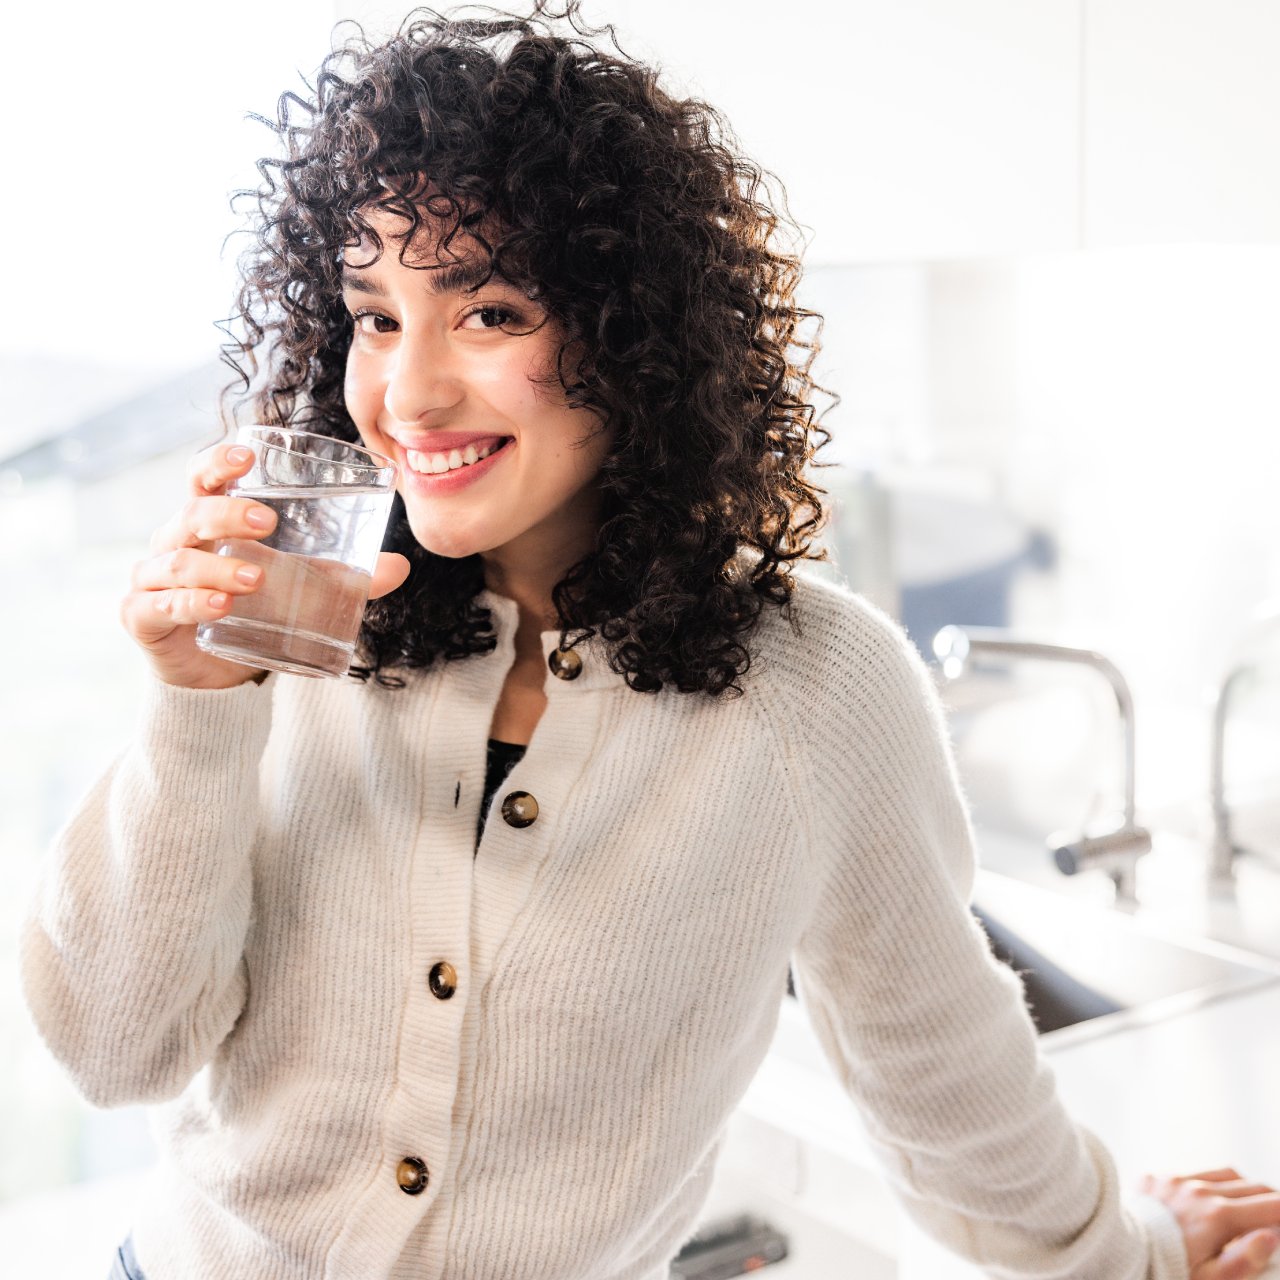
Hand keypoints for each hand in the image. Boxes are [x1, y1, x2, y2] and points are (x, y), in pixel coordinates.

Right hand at [121, 441, 410, 688]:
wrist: (217, 674)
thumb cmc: (254, 611)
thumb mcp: (302, 590)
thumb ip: (344, 578)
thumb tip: (399, 566)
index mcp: (207, 522)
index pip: (202, 479)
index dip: (218, 462)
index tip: (249, 456)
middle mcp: (174, 542)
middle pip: (191, 514)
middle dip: (227, 514)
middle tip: (269, 523)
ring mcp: (152, 579)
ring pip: (178, 562)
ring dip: (216, 566)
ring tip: (255, 579)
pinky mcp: (142, 617)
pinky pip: (159, 606)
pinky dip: (189, 604)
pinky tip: (219, 607)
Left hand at [1141, 1168, 1279, 1279]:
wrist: (1116, 1251)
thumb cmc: (1166, 1269)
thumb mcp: (1210, 1278)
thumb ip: (1244, 1260)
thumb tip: (1270, 1236)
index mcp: (1219, 1216)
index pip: (1271, 1205)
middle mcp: (1200, 1190)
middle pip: (1251, 1187)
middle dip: (1270, 1200)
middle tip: (1274, 1216)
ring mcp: (1176, 1180)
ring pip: (1225, 1174)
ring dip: (1242, 1189)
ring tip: (1247, 1207)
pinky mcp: (1156, 1178)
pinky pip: (1191, 1174)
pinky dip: (1208, 1186)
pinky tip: (1206, 1203)